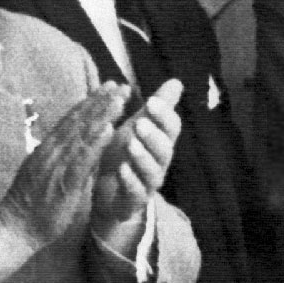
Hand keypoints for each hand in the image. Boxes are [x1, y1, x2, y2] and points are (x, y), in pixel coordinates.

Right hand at [0, 82, 129, 248]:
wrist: (14, 228)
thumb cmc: (30, 203)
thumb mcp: (44, 173)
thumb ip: (59, 157)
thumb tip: (75, 144)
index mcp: (48, 148)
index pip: (72, 119)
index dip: (91, 102)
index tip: (108, 87)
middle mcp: (51, 151)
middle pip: (78, 121)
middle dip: (100, 101)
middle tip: (120, 85)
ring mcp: (56, 166)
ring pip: (81, 135)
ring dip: (101, 115)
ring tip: (119, 99)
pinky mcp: (62, 183)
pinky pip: (81, 161)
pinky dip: (95, 143)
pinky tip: (108, 130)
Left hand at [92, 79, 182, 230]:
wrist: (106, 193)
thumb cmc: (123, 154)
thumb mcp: (137, 126)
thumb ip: (156, 107)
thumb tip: (177, 82)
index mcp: (160, 142)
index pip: (171, 128)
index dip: (164, 115)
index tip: (151, 101)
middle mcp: (159, 163)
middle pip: (165, 150)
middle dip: (154, 136)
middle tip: (140, 123)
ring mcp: (148, 184)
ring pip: (153, 172)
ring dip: (143, 157)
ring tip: (130, 144)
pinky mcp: (134, 201)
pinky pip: (137, 193)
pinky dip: (130, 181)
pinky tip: (121, 169)